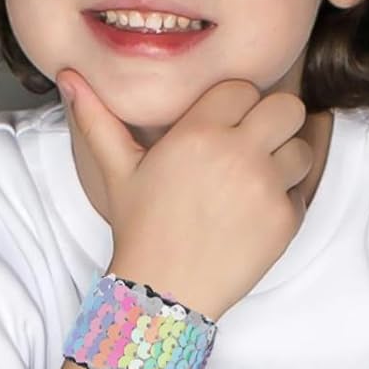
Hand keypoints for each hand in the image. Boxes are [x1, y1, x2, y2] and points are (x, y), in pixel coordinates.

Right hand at [56, 66, 314, 320]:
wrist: (162, 293)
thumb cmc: (140, 230)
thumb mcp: (117, 172)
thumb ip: (97, 119)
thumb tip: (66, 75)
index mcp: (198, 131)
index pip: (243, 88)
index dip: (238, 107)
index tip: (227, 130)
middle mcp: (237, 153)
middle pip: (288, 107)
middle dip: (276, 124)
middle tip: (256, 147)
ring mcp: (265, 187)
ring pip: (301, 149)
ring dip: (285, 163)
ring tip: (256, 185)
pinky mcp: (283, 221)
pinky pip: (300, 194)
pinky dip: (284, 205)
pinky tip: (254, 220)